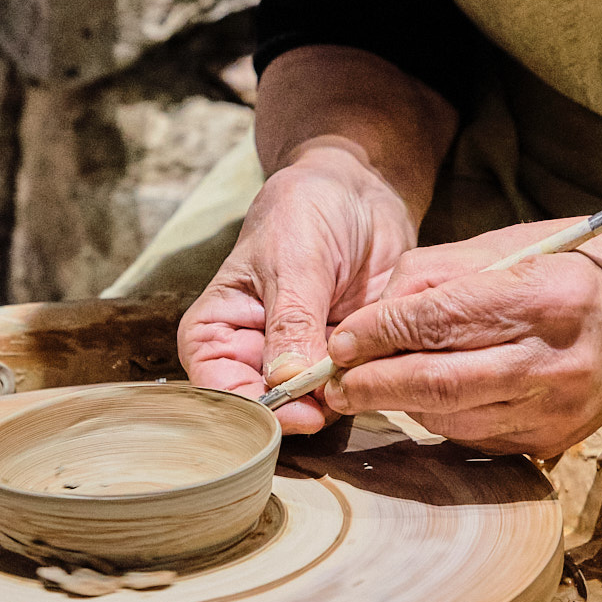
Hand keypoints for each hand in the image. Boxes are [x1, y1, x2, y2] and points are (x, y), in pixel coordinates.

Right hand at [177, 144, 418, 431]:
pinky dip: (367, 384)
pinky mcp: (343, 359)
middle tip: (335, 400)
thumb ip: (291, 321)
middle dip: (299, 411)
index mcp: (218, 327)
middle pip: (264, 406)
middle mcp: (253, 352)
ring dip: (338, 399)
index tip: (292, 410)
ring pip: (311, 405)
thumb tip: (287, 382)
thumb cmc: (306, 209)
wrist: (359, 190)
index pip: (216, 384)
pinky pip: (351, 388)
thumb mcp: (294, 260)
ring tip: (365, 369)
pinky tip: (386, 364)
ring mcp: (300, 359)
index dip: (250, 407)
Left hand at [320, 219, 601, 457]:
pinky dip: (439, 417)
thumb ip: (442, 272)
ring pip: (451, 418)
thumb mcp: (517, 243)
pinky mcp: (554, 441)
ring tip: (371, 385)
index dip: (380, 333)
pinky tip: (428, 395)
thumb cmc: (585, 269)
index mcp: (546, 297)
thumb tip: (374, 308)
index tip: (341, 339)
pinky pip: (474, 436)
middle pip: (440, 384)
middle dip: (374, 385)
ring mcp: (557, 409)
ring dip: (401, 404)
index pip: (441, 320)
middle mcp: (555, 360)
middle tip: (334, 381)